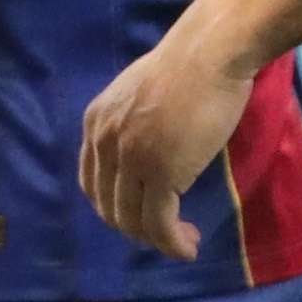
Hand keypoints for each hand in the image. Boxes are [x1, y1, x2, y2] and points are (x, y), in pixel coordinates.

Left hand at [77, 14, 256, 260]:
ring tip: (183, 242)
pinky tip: (187, 247)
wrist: (208, 54)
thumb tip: (145, 151)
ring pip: (133, 220)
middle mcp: (104, 142)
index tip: (141, 215)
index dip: (115, 207)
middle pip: (109, 206)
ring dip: (157, 240)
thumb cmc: (186, 67)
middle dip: (136, 228)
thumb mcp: (138, 95)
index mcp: (95, 122)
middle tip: (167, 232)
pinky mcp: (161, 173)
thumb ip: (131, 124)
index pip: (92, 182)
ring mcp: (130, 159)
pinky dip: (173, 243)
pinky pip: (160, 223)